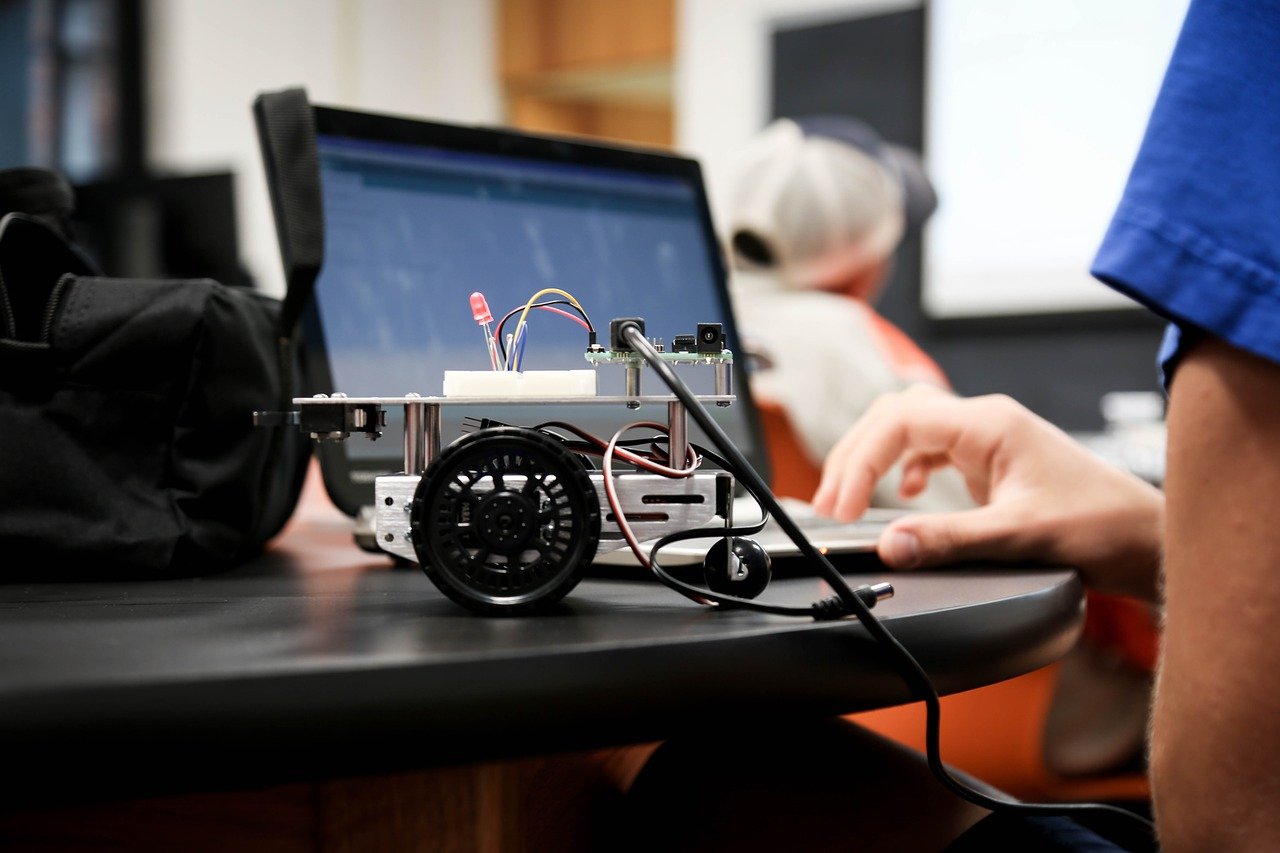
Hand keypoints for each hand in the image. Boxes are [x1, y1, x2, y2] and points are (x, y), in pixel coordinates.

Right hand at [812, 386, 1163, 599]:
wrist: (1145, 539)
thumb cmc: (1100, 528)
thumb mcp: (1018, 537)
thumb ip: (949, 539)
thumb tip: (892, 545)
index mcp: (988, 424)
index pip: (898, 422)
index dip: (859, 462)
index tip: (843, 507)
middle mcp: (984, 421)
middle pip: (893, 415)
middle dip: (854, 455)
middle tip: (831, 504)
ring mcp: (987, 436)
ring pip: (908, 427)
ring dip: (873, 457)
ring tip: (849, 498)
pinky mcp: (990, 458)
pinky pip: (929, 446)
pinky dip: (902, 466)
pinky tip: (904, 495)